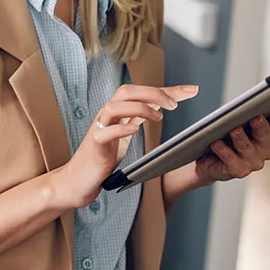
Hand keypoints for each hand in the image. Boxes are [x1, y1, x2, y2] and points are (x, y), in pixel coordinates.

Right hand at [52, 84, 197, 208]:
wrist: (77, 179)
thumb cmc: (102, 157)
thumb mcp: (125, 133)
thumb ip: (139, 117)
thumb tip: (161, 105)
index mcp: (117, 112)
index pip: (142, 93)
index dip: (168, 90)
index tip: (192, 90)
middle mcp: (106, 116)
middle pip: (126, 91)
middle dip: (152, 93)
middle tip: (174, 105)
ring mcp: (98, 129)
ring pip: (114, 106)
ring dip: (138, 108)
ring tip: (157, 117)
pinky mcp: (94, 146)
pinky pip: (105, 132)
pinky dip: (120, 128)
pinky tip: (134, 130)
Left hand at [193, 93, 269, 184]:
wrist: (208, 162)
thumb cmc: (224, 136)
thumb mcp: (233, 120)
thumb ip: (238, 107)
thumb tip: (212, 90)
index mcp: (268, 132)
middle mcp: (264, 148)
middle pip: (267, 136)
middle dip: (262, 127)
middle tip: (257, 118)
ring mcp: (253, 161)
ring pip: (247, 148)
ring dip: (241, 138)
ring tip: (234, 130)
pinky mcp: (238, 170)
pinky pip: (231, 160)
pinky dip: (224, 151)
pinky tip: (217, 143)